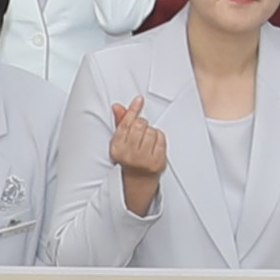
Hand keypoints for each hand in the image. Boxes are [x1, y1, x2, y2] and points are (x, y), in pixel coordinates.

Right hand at [107, 97, 167, 211]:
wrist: (138, 180)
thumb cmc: (129, 158)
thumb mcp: (120, 142)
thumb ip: (120, 123)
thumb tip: (118, 107)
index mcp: (117, 148)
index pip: (125, 124)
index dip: (133, 110)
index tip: (139, 100)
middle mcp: (129, 154)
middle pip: (140, 125)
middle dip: (142, 124)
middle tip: (141, 131)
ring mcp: (144, 159)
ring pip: (151, 131)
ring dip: (151, 131)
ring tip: (146, 140)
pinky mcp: (157, 161)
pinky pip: (161, 138)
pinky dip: (159, 138)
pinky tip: (153, 144)